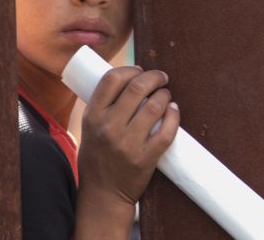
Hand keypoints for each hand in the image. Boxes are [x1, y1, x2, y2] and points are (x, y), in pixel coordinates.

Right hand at [75, 66, 179, 238]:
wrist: (103, 195)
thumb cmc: (98, 156)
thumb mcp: (90, 128)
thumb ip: (105, 106)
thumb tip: (130, 78)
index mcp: (92, 116)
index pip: (112, 79)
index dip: (130, 69)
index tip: (140, 70)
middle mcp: (109, 128)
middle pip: (137, 87)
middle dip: (154, 77)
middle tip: (161, 78)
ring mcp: (128, 144)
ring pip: (155, 106)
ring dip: (164, 95)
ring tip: (165, 95)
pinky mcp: (145, 158)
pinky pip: (166, 131)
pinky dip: (173, 115)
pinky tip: (173, 109)